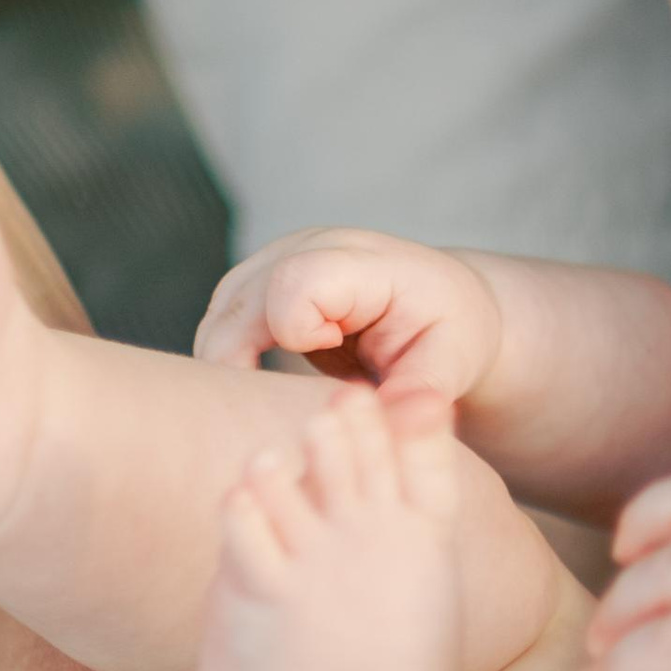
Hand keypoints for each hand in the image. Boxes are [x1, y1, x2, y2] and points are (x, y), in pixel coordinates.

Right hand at [194, 227, 505, 417]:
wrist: (440, 305)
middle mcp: (308, 247)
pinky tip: (259, 396)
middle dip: (246, 369)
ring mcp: (274, 260)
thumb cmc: (448, 333)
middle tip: (278, 414)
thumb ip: (422, 392)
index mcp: (362, 262)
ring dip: (232, 371)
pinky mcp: (255, 285)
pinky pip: (218, 326)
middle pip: (238, 304)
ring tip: (271, 407)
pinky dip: (229, 366)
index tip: (331, 356)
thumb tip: (400, 423)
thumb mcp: (452, 363)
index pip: (295, 284)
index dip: (297, 331)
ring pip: (218, 318)